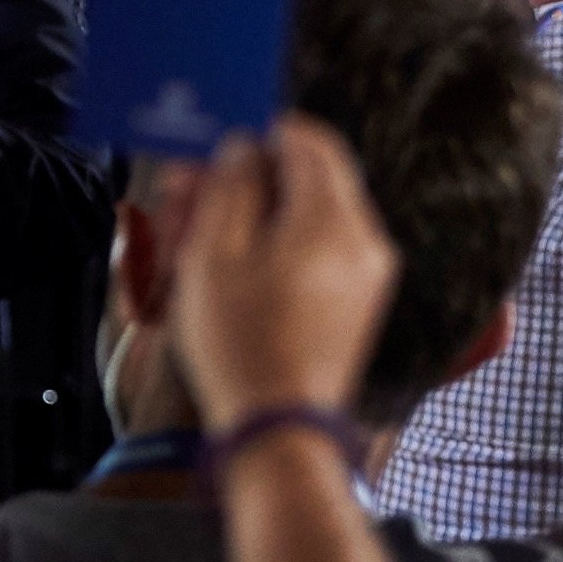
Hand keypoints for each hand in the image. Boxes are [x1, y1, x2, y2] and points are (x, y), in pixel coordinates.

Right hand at [167, 119, 399, 427]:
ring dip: (260, 212)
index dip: (258, 132)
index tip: (217, 144)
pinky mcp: (359, 302)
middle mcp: (364, 239)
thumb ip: (231, 186)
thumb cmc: (240, 344)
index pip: (307, 140)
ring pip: (311, 215)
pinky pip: (321, 251)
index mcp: (332, 219)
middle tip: (194, 190)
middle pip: (310, 177)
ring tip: (202, 235)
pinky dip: (281, 246)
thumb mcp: (214, 254)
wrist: (279, 428)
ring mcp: (368, 273)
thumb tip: (243, 147)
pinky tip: (235, 267)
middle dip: (251, 176)